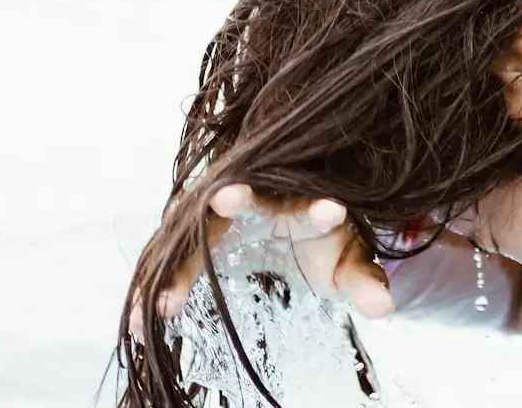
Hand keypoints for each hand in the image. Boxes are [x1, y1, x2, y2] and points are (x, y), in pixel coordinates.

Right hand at [130, 184, 394, 336]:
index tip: (333, 212)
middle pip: (239, 197)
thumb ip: (364, 283)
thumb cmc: (324, 245)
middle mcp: (253, 202)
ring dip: (174, 270)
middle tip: (223, 200)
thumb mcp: (348, 266)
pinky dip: (155, 290)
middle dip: (233, 200)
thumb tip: (384, 308)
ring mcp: (217, 218)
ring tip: (158, 309)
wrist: (289, 228)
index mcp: (296, 205)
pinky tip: (137, 323)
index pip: (306, 204)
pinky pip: (171, 261)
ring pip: (193, 235)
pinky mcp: (193, 237)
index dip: (317, 211)